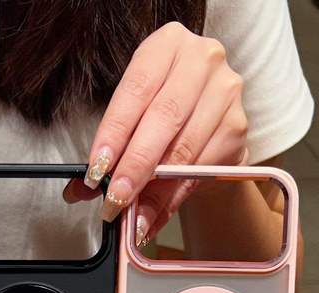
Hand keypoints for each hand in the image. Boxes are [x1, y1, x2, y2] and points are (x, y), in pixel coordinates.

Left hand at [64, 22, 247, 244]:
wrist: (203, 114)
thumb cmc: (156, 110)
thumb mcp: (129, 115)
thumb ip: (107, 150)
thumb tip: (79, 191)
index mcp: (167, 45)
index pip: (136, 90)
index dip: (114, 134)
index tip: (96, 171)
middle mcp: (202, 60)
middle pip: (165, 119)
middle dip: (135, 167)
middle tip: (115, 200)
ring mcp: (226, 92)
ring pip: (185, 150)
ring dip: (155, 192)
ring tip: (132, 220)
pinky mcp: (239, 127)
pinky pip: (202, 171)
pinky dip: (174, 199)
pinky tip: (155, 217)